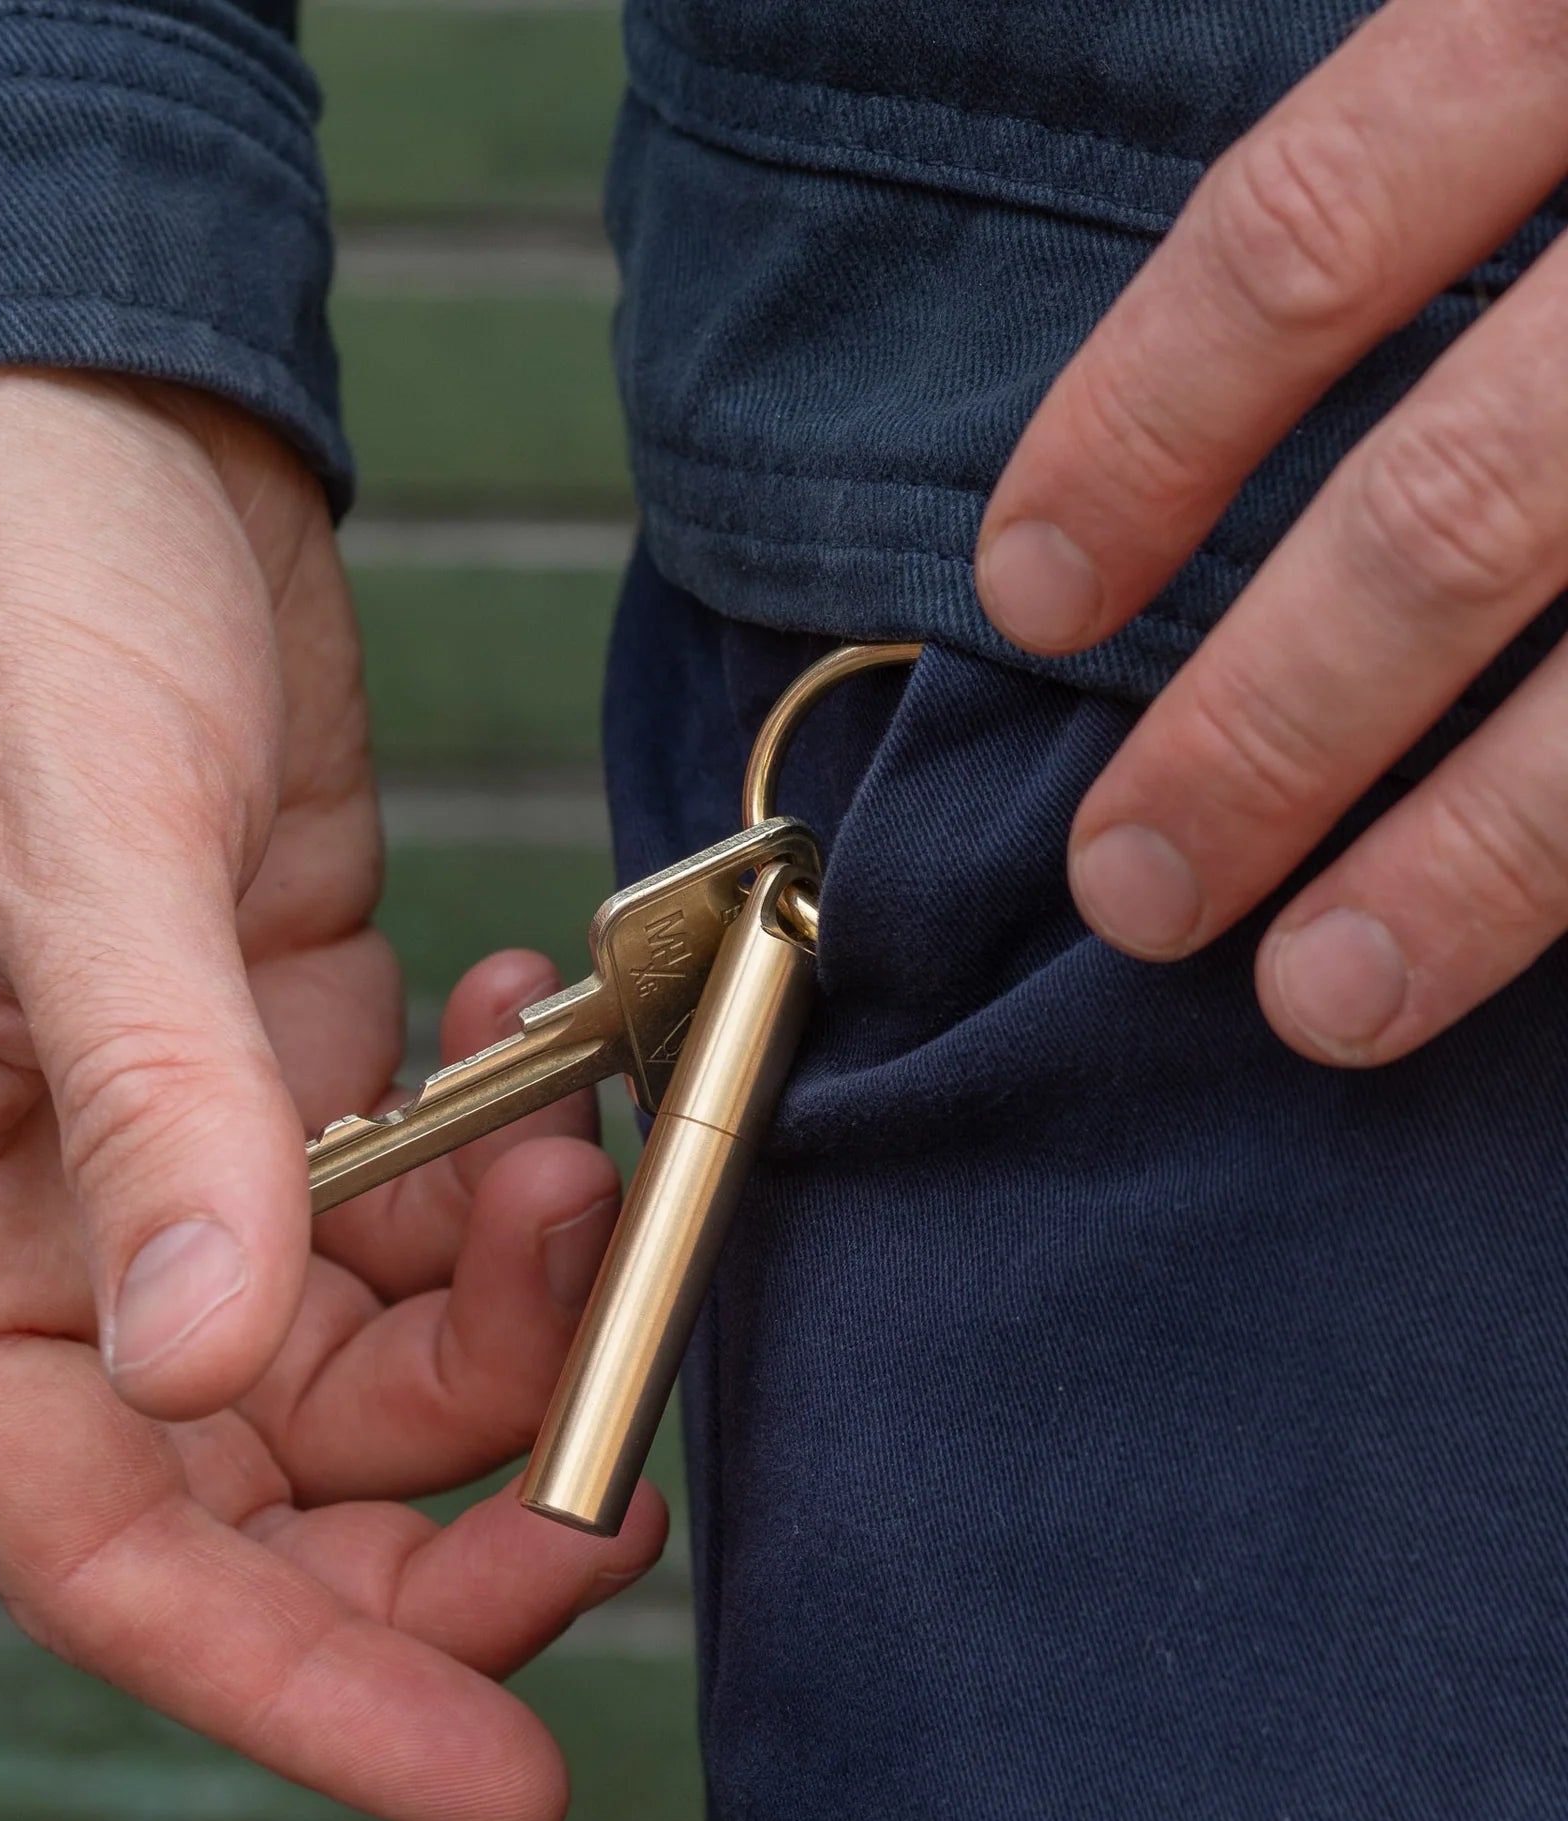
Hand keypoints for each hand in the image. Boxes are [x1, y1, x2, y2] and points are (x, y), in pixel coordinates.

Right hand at [0, 368, 663, 1820]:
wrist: (43, 413)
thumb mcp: (62, 844)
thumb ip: (145, 1110)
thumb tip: (201, 1358)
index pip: (119, 1544)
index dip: (311, 1683)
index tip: (507, 1774)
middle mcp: (49, 1222)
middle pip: (282, 1471)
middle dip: (470, 1471)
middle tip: (635, 1424)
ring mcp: (182, 1136)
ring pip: (383, 1330)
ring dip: (518, 1279)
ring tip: (581, 1138)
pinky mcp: (287, 1040)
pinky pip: (425, 1184)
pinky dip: (507, 1154)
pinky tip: (534, 1048)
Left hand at [976, 0, 1567, 1064]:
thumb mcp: (1551, 32)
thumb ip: (1454, 160)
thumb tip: (1220, 463)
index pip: (1303, 238)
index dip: (1139, 434)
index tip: (1025, 595)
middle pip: (1454, 506)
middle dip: (1267, 727)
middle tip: (1134, 889)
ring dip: (1474, 861)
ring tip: (1323, 1002)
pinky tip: (1542, 938)